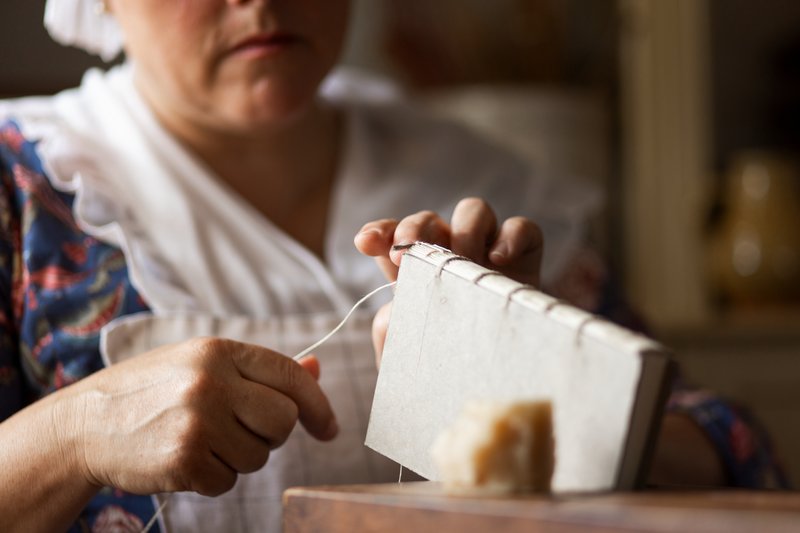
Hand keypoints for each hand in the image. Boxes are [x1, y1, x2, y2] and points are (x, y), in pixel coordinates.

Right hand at [65, 338, 335, 496]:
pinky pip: (227, 481)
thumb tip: (316, 368)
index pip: (291, 376)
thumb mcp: (204, 364)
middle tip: (238, 431)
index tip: (329, 428)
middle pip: (284, 420)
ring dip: (238, 458)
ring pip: (259, 456)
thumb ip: (260, 369)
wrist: (85, 423)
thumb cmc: (153, 390)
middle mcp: (212, 380)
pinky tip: (184, 459)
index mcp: (220, 350)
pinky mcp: (184, 458)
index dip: (318, 405)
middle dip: (271, 434)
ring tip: (200, 439)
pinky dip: (212, 478)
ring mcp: (197, 419)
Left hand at [354, 197, 543, 360]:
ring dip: (463, 228)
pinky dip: (510, 236)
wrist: (498, 391)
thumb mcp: (408, 358)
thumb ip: (389, 332)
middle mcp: (450, 257)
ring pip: (473, 210)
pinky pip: (521, 227)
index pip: (393, 239)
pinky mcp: (525, 257)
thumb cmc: (446, 370)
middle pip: (429, 219)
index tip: (365, 243)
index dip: (379, 232)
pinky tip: (498, 261)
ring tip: (463, 261)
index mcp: (417, 273)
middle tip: (405, 254)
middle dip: (413, 228)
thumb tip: (392, 309)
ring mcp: (488, 253)